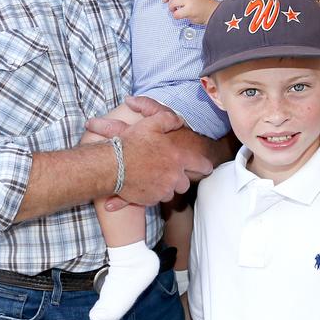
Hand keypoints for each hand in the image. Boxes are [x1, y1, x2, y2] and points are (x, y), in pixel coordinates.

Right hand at [89, 97, 212, 208]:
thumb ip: (169, 120)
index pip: (202, 165)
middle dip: (179, 179)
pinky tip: (144, 184)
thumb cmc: (131, 144)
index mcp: (178, 158)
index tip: (207, 168)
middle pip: (185, 183)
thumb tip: (179, 120)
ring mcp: (163, 190)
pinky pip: (157, 199)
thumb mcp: (151, 123)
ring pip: (171, 192)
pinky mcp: (151, 200)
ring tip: (154, 177)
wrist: (112, 165)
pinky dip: (153, 193)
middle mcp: (174, 176)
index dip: (205, 166)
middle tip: (169, 171)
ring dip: (166, 186)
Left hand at [163, 0, 217, 24]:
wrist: (214, 12)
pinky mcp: (189, 10)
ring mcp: (189, 1)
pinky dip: (175, 15)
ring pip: (172, 2)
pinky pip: (176, 13)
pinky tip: (179, 15)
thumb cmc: (205, 4)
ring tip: (174, 10)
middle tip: (165, 1)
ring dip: (171, 7)